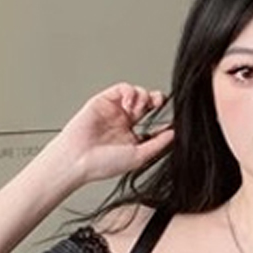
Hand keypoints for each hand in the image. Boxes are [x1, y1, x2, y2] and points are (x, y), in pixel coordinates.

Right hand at [52, 83, 173, 185]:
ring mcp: (114, 111)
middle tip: (159, 102)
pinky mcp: (104, 101)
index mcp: (133, 137)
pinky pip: (123, 88)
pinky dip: (130, 93)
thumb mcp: (139, 156)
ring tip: (137, 110)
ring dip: (142, 97)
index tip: (173, 120)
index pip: (154, 123)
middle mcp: (124, 122)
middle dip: (157, 99)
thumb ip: (157, 144)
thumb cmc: (102, 164)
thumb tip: (174, 134)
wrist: (78, 159)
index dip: (165, 119)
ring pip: (137, 93)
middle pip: (148, 103)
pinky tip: (128, 105)